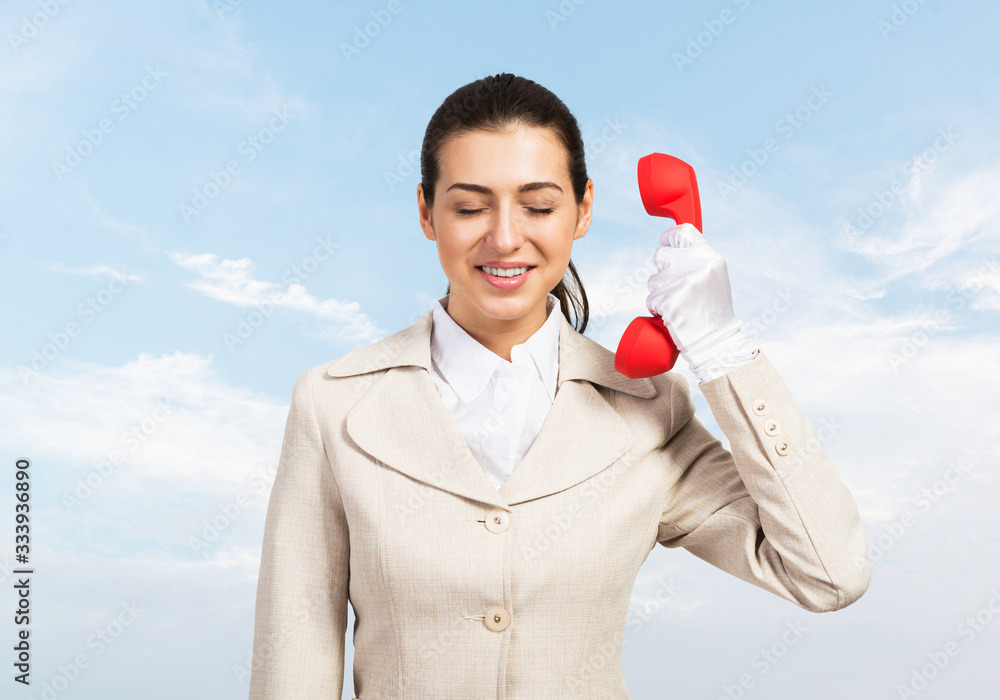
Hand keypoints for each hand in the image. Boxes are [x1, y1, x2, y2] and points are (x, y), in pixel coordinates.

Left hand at [645, 223, 757, 380]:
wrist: (716, 341)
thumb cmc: (712, 312)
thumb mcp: (714, 278)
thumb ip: (697, 261)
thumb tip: (673, 247)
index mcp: (712, 258)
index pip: (684, 232)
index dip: (669, 238)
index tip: (665, 244)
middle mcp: (699, 266)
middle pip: (661, 255)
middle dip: (662, 272)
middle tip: (675, 287)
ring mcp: (684, 283)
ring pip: (653, 280)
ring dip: (659, 293)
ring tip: (678, 304)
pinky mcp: (671, 300)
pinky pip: (651, 299)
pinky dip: (657, 309)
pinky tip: (673, 315)